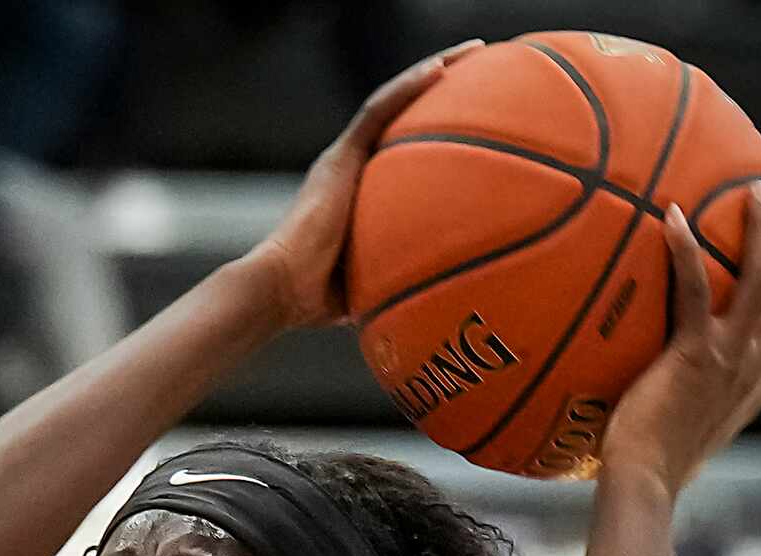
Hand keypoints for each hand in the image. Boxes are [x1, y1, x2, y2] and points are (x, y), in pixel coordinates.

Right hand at [244, 40, 481, 328]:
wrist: (280, 289)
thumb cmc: (315, 299)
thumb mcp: (371, 282)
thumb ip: (395, 276)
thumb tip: (433, 298)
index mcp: (356, 191)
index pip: (399, 145)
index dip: (432, 123)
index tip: (471, 111)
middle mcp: (350, 166)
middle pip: (401, 113)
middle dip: (440, 85)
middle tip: (480, 67)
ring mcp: (343, 158)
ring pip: (393, 100)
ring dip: (433, 70)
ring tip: (472, 51)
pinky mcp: (340, 158)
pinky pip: (379, 112)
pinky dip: (409, 88)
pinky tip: (442, 69)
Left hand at [600, 185, 760, 498]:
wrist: (647, 480)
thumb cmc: (659, 463)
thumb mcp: (695, 424)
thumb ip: (699, 396)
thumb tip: (675, 385)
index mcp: (760, 383)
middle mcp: (756, 366)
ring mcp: (731, 357)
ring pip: (760, 280)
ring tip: (756, 192)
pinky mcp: (697, 354)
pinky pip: (695, 290)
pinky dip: (686, 250)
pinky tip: (674, 217)